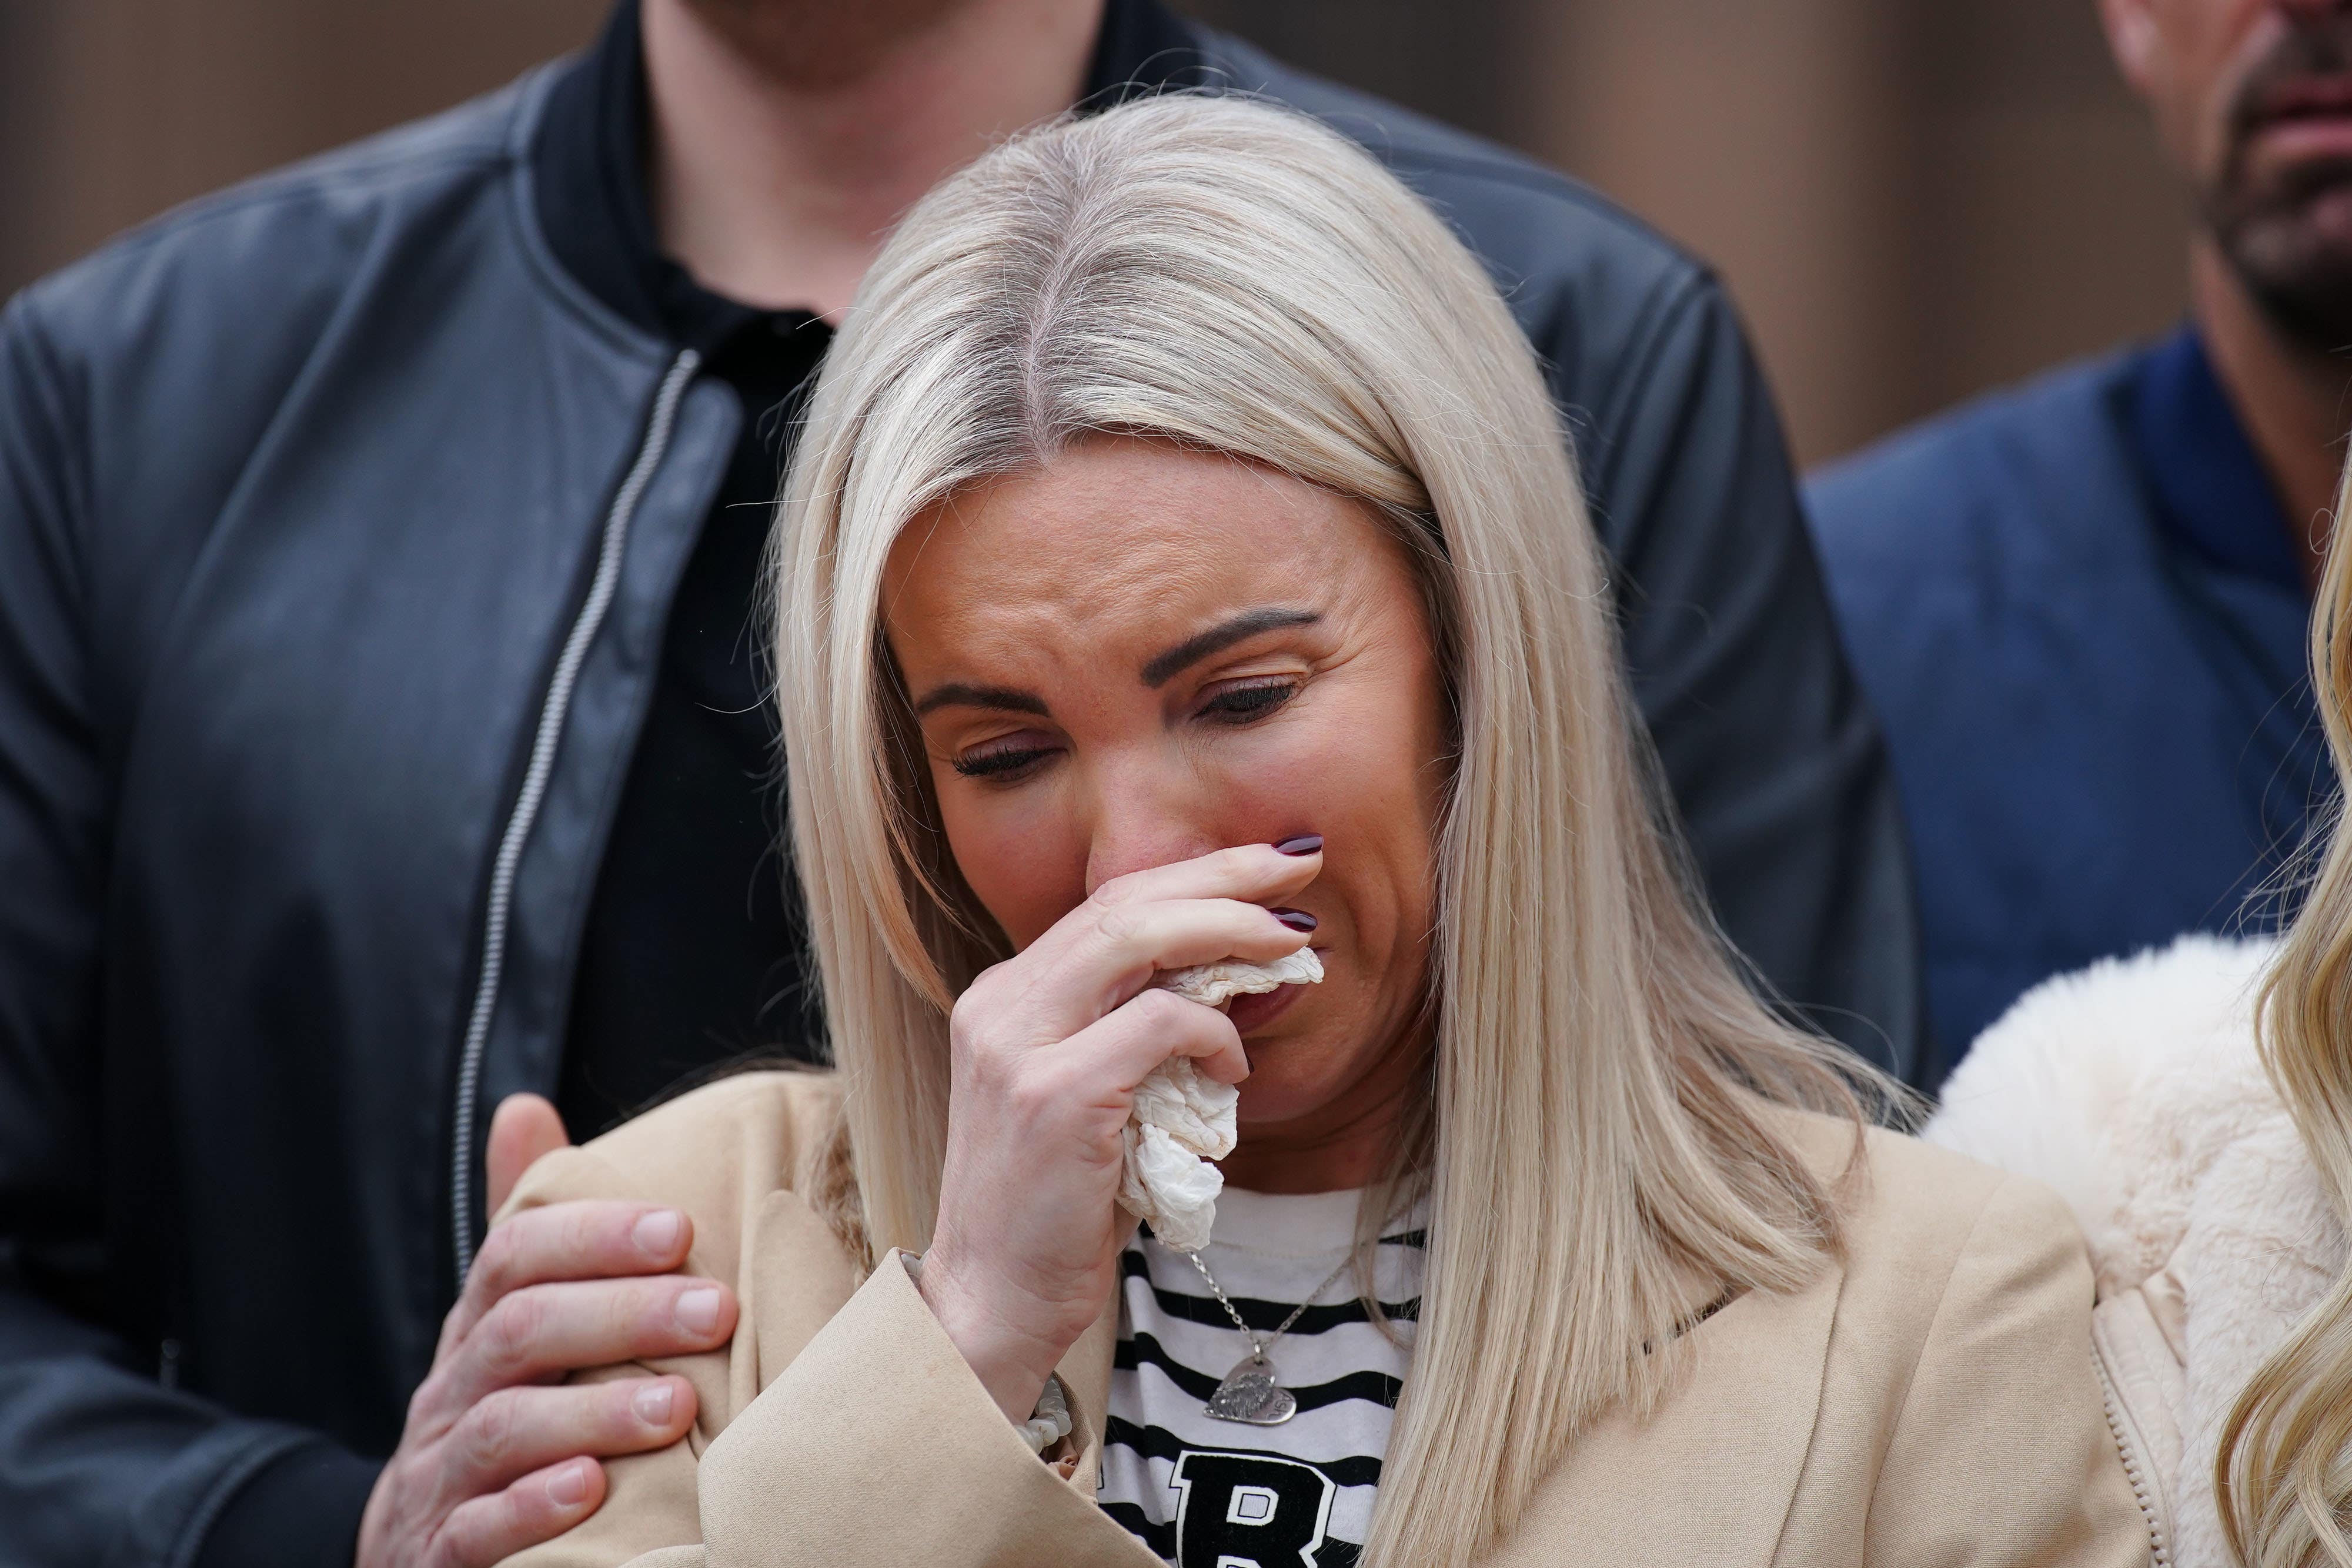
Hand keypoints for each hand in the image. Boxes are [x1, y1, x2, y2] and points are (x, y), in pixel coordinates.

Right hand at [355, 1094, 740, 1566]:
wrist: (413, 1549)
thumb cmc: (500, 1411)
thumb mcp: (510, 1321)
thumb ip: (532, 1228)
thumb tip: (524, 1104)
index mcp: (478, 1329)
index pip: (516, 1257)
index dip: (594, 1235)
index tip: (682, 1228)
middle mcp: (452, 1392)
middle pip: (521, 1333)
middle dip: (621, 1315)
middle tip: (713, 1310)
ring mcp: (440, 1476)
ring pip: (503, 1429)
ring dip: (594, 1413)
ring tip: (679, 1406)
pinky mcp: (441, 1553)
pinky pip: (476, 1529)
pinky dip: (532, 1509)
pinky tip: (590, 1494)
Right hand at [916, 842, 1319, 1422]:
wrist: (990, 1303)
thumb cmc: (1052, 1211)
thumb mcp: (1084, 1098)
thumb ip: (1129, 1035)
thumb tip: (1228, 981)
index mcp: (1003, 998)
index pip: (1107, 905)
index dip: (1193, 875)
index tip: (1265, 869)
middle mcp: (1000, 1005)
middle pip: (1124, 901)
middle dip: (1223, 874)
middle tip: (1298, 866)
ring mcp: (1019, 1046)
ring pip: (1139, 938)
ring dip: (1230, 930)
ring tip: (1291, 942)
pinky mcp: (1054, 1095)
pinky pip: (1159, 1025)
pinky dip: (1213, 1034)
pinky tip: (1234, 1066)